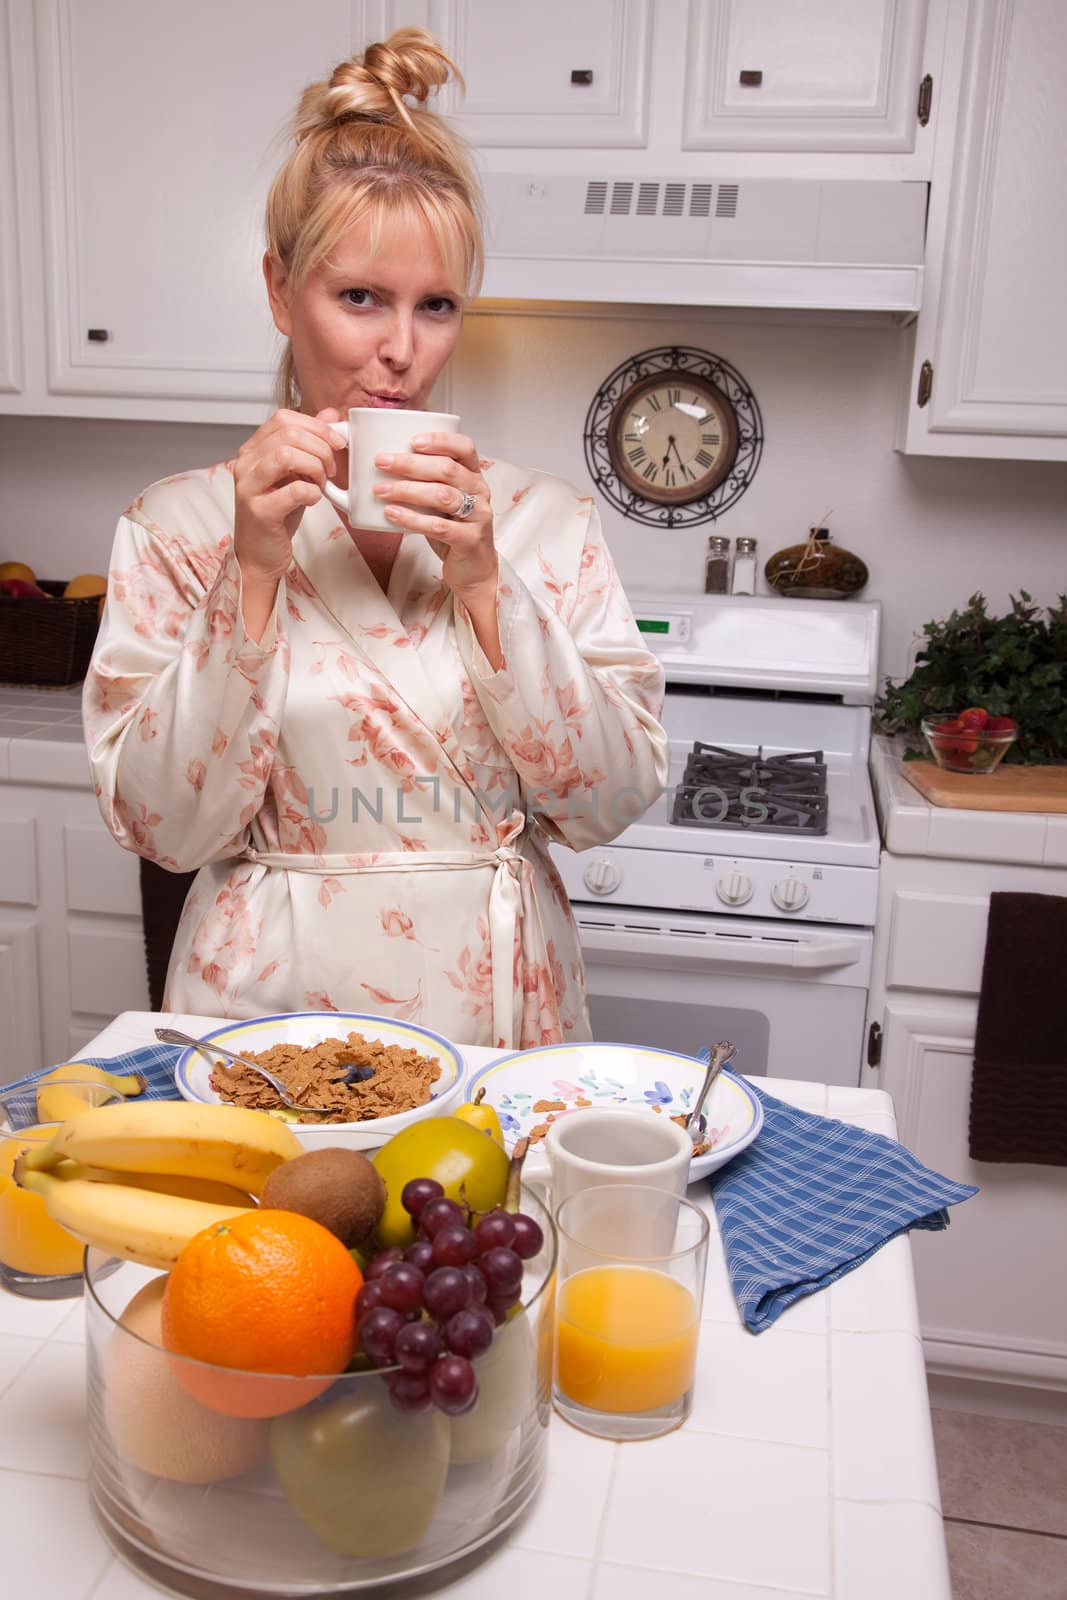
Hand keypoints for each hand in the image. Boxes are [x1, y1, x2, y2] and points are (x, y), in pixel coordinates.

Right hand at [232, 407, 342, 585]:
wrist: (260, 555)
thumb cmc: (278, 514)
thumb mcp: (295, 473)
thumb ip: (309, 442)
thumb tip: (328, 413)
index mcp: (253, 450)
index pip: (283, 418)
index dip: (316, 426)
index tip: (336, 443)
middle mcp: (245, 463)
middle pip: (288, 434)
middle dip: (320, 448)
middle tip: (330, 469)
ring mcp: (248, 486)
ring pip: (286, 455)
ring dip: (315, 467)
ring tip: (321, 483)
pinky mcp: (259, 511)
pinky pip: (294, 490)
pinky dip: (312, 493)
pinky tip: (311, 500)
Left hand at [371, 431, 496, 606]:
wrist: (474, 570)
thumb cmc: (453, 530)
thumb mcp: (441, 502)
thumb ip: (424, 482)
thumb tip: (385, 464)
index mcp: (473, 476)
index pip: (464, 447)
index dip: (440, 440)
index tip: (412, 440)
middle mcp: (480, 492)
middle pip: (447, 469)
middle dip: (411, 463)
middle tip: (381, 461)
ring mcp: (479, 516)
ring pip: (443, 496)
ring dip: (407, 490)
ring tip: (380, 490)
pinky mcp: (470, 540)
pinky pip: (439, 527)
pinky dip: (412, 519)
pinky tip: (392, 514)